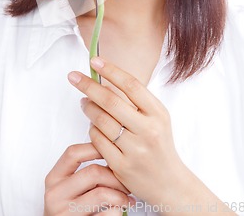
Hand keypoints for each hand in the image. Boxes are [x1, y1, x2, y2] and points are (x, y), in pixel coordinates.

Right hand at [44, 142, 134, 215]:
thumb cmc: (67, 210)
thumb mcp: (66, 188)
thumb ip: (82, 173)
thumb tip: (110, 155)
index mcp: (54, 179)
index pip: (73, 153)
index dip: (95, 147)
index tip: (111, 150)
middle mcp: (56, 195)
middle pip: (93, 172)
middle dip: (115, 176)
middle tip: (125, 182)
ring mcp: (66, 212)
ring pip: (102, 193)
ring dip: (121, 195)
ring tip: (126, 197)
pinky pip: (108, 214)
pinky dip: (118, 210)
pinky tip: (119, 209)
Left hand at [67, 57, 185, 205]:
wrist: (169, 184)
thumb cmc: (159, 144)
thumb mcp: (157, 118)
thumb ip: (136, 101)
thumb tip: (106, 77)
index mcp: (158, 113)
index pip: (131, 85)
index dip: (111, 70)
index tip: (94, 61)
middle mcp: (148, 130)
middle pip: (111, 101)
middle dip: (88, 86)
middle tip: (73, 77)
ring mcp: (135, 150)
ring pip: (101, 121)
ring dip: (88, 108)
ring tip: (84, 102)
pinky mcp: (122, 167)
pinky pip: (98, 141)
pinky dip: (92, 130)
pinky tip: (93, 125)